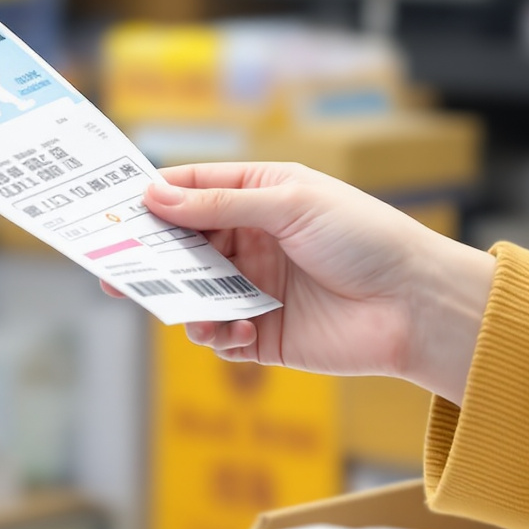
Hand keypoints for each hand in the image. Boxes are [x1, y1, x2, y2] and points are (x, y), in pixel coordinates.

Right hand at [137, 163, 494, 402]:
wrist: (416, 306)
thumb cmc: (367, 238)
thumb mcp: (290, 205)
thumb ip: (220, 206)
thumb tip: (155, 198)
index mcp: (261, 197)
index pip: (192, 191)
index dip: (153, 199)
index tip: (111, 209)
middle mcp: (253, 242)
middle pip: (183, 247)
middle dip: (150, 259)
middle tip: (114, 273)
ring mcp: (258, 289)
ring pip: (193, 295)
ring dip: (185, 304)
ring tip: (195, 313)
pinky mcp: (266, 335)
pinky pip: (220, 336)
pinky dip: (217, 336)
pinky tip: (237, 332)